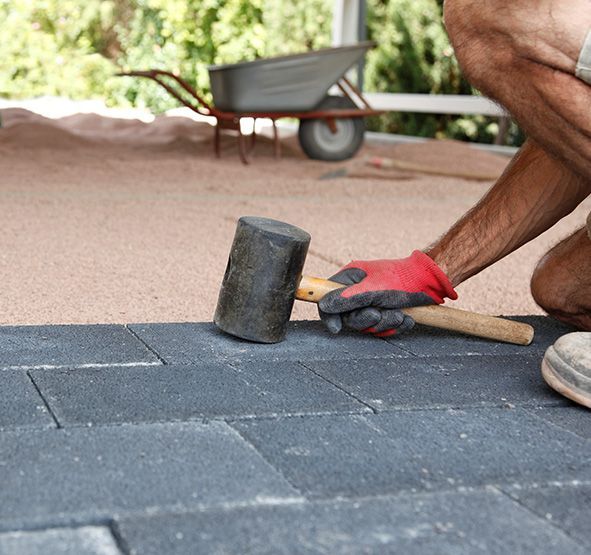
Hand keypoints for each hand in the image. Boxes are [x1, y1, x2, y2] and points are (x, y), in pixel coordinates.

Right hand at [318, 250, 456, 336]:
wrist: (433, 281)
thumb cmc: (403, 278)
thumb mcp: (373, 289)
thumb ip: (348, 298)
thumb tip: (325, 305)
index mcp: (350, 279)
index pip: (329, 299)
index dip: (329, 315)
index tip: (336, 328)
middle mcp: (358, 291)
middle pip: (349, 317)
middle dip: (366, 319)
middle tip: (379, 314)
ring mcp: (372, 303)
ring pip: (367, 325)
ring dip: (384, 323)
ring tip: (399, 314)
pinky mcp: (386, 313)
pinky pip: (383, 328)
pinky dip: (395, 326)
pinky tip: (407, 319)